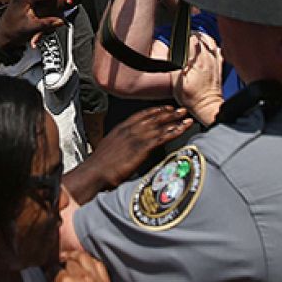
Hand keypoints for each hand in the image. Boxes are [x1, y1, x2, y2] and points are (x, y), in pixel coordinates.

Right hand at [46, 251, 114, 281]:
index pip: (55, 267)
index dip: (51, 270)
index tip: (50, 272)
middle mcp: (82, 277)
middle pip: (70, 259)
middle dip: (64, 261)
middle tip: (60, 265)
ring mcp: (97, 280)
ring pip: (86, 258)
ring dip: (78, 257)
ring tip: (73, 260)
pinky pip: (100, 267)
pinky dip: (93, 263)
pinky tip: (89, 266)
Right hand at [72, 106, 190, 196]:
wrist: (94, 173)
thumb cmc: (99, 166)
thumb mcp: (109, 149)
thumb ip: (120, 145)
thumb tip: (126, 148)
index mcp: (121, 128)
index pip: (141, 115)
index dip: (155, 111)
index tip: (165, 108)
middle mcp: (129, 129)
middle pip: (153, 117)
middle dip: (168, 113)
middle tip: (181, 110)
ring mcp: (136, 137)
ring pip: (160, 125)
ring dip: (175, 120)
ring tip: (186, 118)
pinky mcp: (142, 148)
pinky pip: (162, 137)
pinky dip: (174, 132)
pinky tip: (182, 130)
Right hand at [176, 35, 224, 123]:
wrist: (208, 107)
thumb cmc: (192, 98)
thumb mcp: (176, 83)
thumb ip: (172, 66)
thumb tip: (167, 53)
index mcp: (198, 60)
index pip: (193, 38)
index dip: (185, 36)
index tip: (180, 39)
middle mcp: (208, 58)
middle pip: (203, 37)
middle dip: (193, 35)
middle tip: (186, 39)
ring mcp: (215, 61)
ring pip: (211, 41)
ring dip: (203, 38)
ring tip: (195, 40)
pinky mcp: (219, 66)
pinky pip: (218, 50)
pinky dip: (212, 46)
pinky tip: (206, 49)